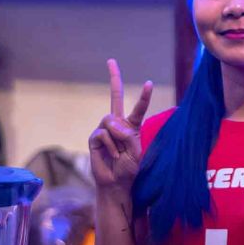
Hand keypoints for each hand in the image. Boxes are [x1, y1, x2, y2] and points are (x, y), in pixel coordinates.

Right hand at [88, 59, 152, 195]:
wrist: (117, 183)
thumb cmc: (130, 169)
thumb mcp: (137, 151)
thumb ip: (128, 135)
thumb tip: (109, 123)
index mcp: (132, 127)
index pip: (138, 108)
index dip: (143, 96)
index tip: (149, 83)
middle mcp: (118, 125)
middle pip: (114, 97)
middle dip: (114, 78)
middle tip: (111, 60)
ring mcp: (104, 130)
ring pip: (110, 120)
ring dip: (118, 137)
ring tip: (120, 152)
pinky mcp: (94, 137)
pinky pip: (103, 134)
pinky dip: (110, 145)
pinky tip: (111, 154)